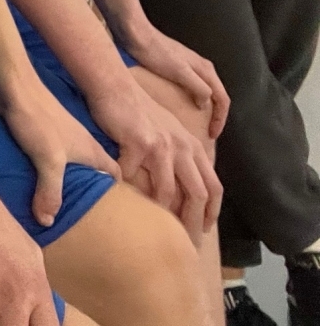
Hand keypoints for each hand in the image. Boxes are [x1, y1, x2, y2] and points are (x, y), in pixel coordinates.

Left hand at [0, 77, 120, 227]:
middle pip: (95, 173)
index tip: (117, 213)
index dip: (119, 194)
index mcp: (92, 151)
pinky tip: (36, 185)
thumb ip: (51, 192)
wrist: (14, 88)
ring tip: (58, 205)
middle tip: (84, 217)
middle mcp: (81, 145)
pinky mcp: (42, 136)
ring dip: (67, 183)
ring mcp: (62, 140)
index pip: (116, 175)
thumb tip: (48, 222)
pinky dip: (48, 173)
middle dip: (92, 193)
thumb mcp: (48, 160)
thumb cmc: (38, 120)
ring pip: (72, 167)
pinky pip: (51, 161)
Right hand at [85, 74, 220, 239]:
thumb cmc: (138, 111)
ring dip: (161, 211)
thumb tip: (182, 184)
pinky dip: (126, 188)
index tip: (203, 229)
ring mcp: (162, 145)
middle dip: (192, 222)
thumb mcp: (169, 131)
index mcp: (193, 147)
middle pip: (197, 193)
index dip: (211, 212)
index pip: (214, 186)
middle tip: (184, 241)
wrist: (115, 86)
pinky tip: (120, 196)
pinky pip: (133, 175)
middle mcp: (183, 147)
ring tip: (153, 226)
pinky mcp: (138, 142)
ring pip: (168, 190)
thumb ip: (179, 154)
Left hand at [125, 23, 228, 137]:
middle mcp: (201, 68)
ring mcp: (188, 68)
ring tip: (195, 125)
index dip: (220, 119)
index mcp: (206, 70)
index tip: (213, 135)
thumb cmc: (155, 52)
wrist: (135, 34)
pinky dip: (190, 101)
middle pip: (215, 96)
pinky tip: (179, 108)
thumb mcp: (180, 71)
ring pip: (203, 92)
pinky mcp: (175, 69)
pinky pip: (190, 89)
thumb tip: (206, 104)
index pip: (223, 99)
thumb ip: (198, 87)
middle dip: (214, 116)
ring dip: (203, 109)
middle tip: (206, 133)